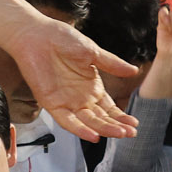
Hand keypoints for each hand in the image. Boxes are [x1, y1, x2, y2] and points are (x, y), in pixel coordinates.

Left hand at [5, 14, 139, 140]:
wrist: (37, 35)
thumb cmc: (62, 39)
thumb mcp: (93, 52)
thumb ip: (112, 64)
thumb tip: (134, 71)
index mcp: (91, 87)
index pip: (109, 108)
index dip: (121, 117)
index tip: (134, 124)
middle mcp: (80, 98)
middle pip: (101, 118)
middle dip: (117, 126)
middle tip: (131, 133)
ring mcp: (66, 102)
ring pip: (88, 122)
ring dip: (103, 129)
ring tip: (119, 134)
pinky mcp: (52, 104)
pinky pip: (67, 121)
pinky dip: (80, 130)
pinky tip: (93, 136)